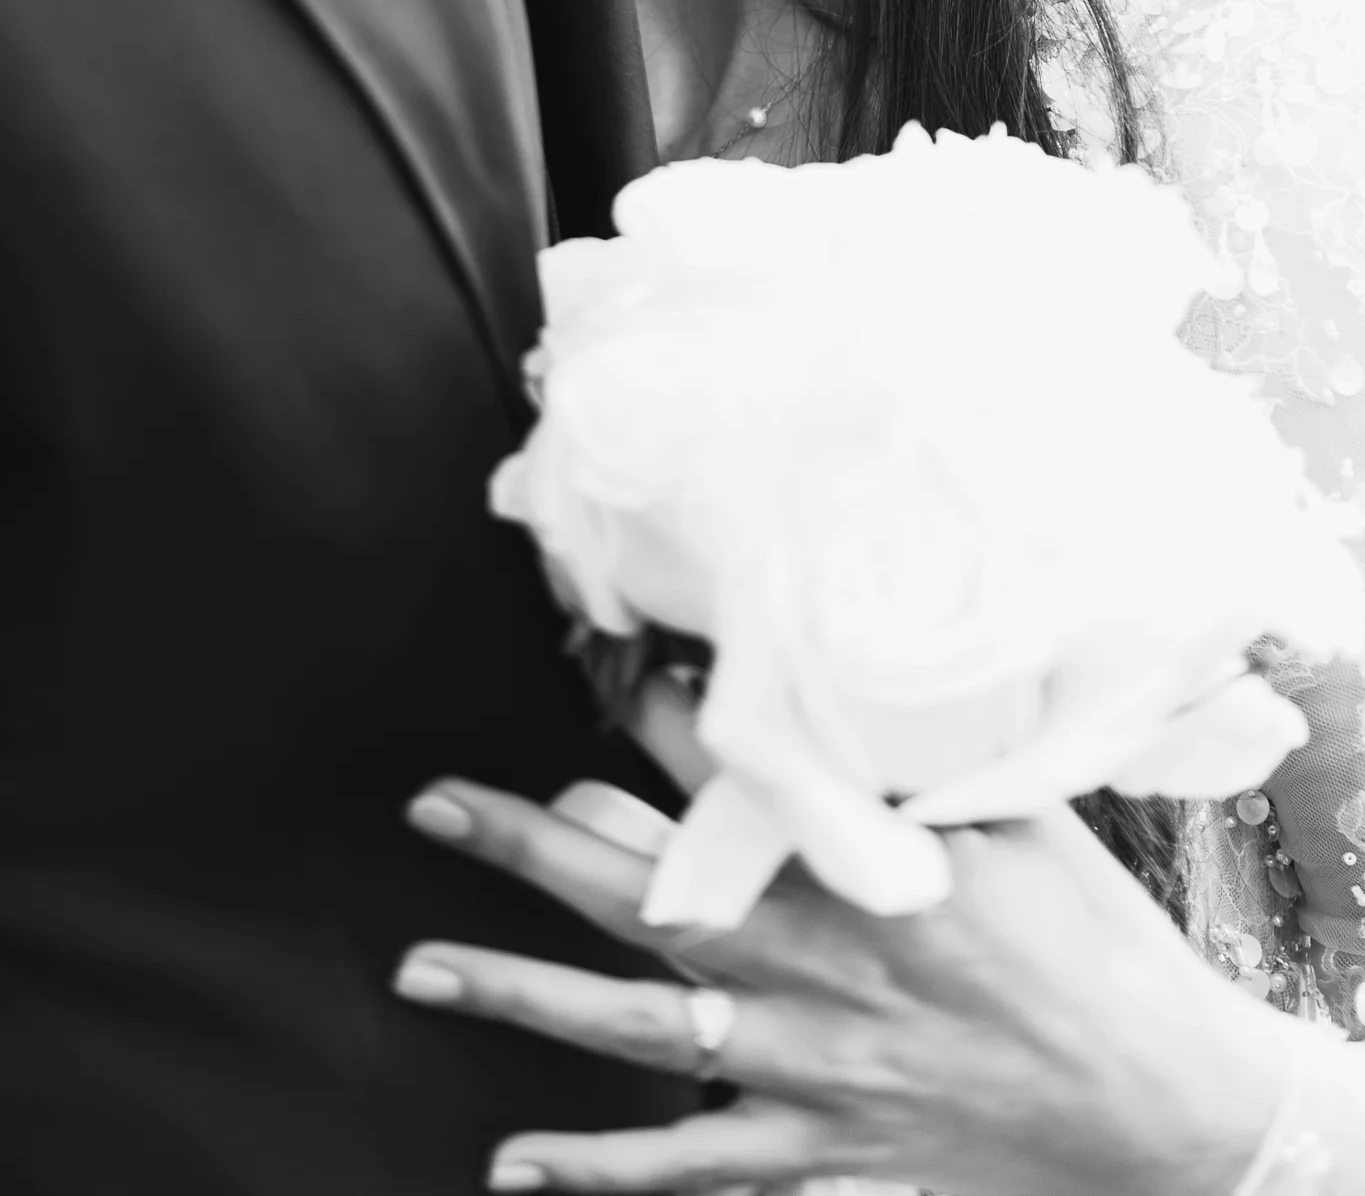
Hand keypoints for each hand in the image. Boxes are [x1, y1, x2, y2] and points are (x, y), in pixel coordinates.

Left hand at [394, 741, 1290, 1195]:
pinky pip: (690, 1163)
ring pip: (633, 1022)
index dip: (651, 696)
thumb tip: (841, 685)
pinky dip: (599, 1170)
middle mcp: (817, 956)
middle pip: (641, 885)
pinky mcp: (818, 1146)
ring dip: (519, 991)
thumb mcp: (1020, 815)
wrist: (1160, 1108)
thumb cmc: (1091, 943)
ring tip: (418, 967)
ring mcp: (808, 1060)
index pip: (729, 758)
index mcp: (867, 859)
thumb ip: (922, 754)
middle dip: (528, 840)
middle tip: (433, 803)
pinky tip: (512, 1166)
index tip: (595, 648)